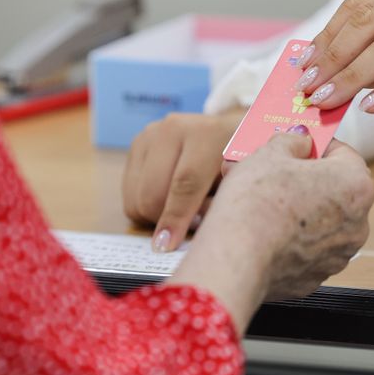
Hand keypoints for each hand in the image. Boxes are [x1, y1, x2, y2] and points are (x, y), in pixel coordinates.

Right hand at [122, 110, 244, 252]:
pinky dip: (145, 206)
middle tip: (190, 224)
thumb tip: (197, 220)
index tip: (168, 245)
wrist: (229, 130)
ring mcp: (150, 135)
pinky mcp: (136, 144)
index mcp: (207, 134)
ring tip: (182, 209)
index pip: (185, 182)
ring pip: (136, 197)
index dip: (177, 217)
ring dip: (155, 215)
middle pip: (152, 193)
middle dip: (166, 220)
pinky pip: (129, 193)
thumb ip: (224, 199)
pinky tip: (168, 199)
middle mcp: (173, 129)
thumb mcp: (244, 180)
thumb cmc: (241, 162)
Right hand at [168, 132, 373, 332]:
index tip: (297, 144)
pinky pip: (305, 250)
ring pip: (319, 222)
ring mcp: (338, 255)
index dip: (317, 145)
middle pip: (333, 190)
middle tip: (274, 171)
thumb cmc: (257, 200)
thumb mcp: (271, 152)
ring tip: (261, 199)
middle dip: (304, 178)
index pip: (344, 154)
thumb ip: (292, 141)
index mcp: (356, 186)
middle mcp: (357, 224)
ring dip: (297, 208)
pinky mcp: (315, 278)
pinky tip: (263, 229)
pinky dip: (289, 239)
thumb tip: (300, 141)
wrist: (236, 257)